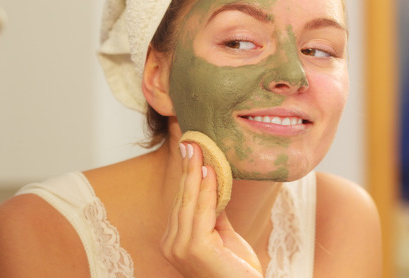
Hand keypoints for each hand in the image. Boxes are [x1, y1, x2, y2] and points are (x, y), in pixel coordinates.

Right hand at [161, 142, 262, 277]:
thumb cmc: (236, 271)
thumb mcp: (223, 236)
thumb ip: (214, 213)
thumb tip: (213, 184)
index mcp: (175, 242)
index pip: (181, 202)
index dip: (186, 176)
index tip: (190, 152)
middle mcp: (172, 245)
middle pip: (182, 199)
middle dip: (187, 168)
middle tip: (191, 142)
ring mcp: (181, 248)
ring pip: (190, 201)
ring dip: (196, 172)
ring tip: (199, 149)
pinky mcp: (195, 248)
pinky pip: (202, 210)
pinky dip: (208, 189)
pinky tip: (211, 171)